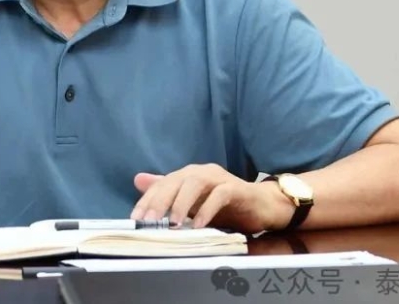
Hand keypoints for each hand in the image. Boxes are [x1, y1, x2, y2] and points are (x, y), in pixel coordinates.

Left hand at [130, 164, 290, 233]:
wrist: (263, 205)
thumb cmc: (226, 206)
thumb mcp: (193, 204)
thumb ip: (168, 193)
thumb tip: (138, 180)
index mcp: (188, 175)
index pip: (162, 184)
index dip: (147, 201)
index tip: (135, 219)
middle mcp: (201, 172)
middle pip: (175, 181)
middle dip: (159, 201)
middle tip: (148, 222)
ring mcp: (219, 178)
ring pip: (195, 183)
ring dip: (181, 203)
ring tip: (172, 223)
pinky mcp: (237, 188)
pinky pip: (220, 195)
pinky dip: (208, 210)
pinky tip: (199, 225)